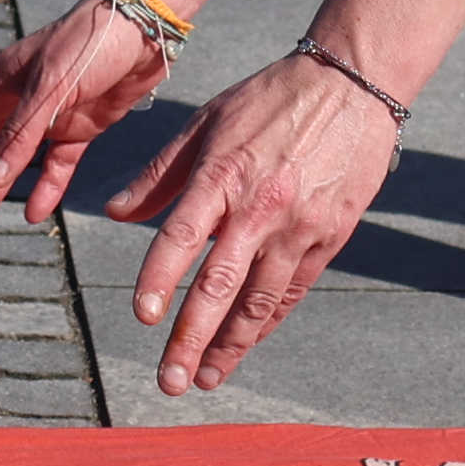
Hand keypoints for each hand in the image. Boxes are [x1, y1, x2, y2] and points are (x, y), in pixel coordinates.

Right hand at [0, 0, 174, 245]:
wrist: (146, 25)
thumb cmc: (90, 43)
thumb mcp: (49, 88)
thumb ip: (18, 136)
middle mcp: (12, 100)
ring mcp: (45, 115)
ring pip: (4, 162)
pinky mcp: (79, 126)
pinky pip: (54, 165)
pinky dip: (43, 189)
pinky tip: (34, 215)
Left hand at [100, 49, 407, 393]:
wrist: (351, 84)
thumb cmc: (269, 99)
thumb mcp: (206, 122)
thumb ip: (159, 173)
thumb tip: (113, 212)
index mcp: (223, 174)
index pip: (181, 236)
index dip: (160, 279)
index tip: (143, 318)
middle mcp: (261, 207)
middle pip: (220, 284)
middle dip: (192, 338)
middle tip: (170, 380)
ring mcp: (300, 225)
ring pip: (261, 300)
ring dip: (231, 345)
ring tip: (205, 378)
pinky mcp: (331, 236)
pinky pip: (293, 290)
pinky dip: (267, 322)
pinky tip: (245, 344)